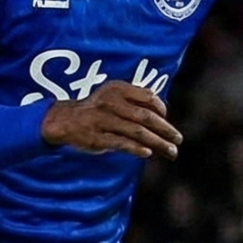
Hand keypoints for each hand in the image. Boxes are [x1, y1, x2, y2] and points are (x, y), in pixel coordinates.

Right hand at [38, 82, 181, 158]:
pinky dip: (136, 148)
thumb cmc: (96, 110)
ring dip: (157, 143)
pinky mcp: (96, 137)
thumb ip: (135, 103)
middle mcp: (110, 103)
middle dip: (165, 129)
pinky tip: (148, 153)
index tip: (166, 119)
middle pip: (145, 116)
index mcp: (117, 89)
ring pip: (137, 132)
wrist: (64, 120)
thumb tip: (163, 119)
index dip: (161, 108)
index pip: (147, 97)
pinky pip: (121, 143)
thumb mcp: (113, 97)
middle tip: (178, 139)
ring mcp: (103, 121)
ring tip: (171, 151)